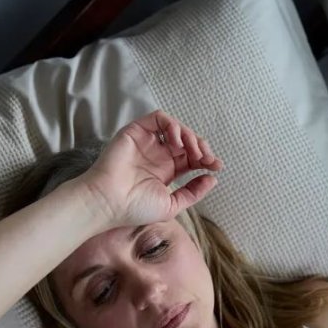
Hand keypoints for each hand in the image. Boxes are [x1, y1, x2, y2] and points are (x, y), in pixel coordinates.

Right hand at [79, 109, 222, 227]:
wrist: (110, 202)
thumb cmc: (135, 208)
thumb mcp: (172, 205)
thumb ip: (193, 192)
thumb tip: (212, 179)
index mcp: (166, 171)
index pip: (191, 158)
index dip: (206, 159)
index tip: (216, 167)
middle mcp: (158, 154)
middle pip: (187, 141)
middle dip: (202, 147)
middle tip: (208, 159)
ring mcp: (147, 142)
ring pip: (176, 128)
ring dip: (190, 136)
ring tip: (194, 152)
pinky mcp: (137, 131)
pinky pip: (159, 119)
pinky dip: (173, 126)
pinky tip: (176, 143)